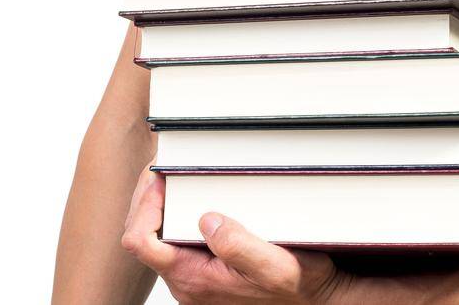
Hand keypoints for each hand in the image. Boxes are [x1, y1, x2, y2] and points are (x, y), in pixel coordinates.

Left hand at [120, 168, 352, 303]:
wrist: (318, 300)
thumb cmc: (299, 287)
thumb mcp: (276, 266)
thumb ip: (238, 246)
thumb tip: (206, 220)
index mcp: (195, 279)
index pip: (140, 242)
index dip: (144, 207)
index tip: (163, 180)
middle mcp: (186, 281)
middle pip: (141, 235)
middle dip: (146, 197)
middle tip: (162, 166)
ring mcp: (192, 276)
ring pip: (153, 237)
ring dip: (157, 204)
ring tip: (170, 174)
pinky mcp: (202, 270)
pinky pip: (170, 240)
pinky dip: (170, 214)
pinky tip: (186, 196)